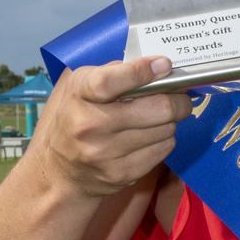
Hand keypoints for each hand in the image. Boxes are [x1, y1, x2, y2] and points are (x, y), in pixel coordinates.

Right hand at [32, 57, 191, 196]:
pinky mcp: (123, 174)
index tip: (164, 65)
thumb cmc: (75, 117)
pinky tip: (151, 135)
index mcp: (80, 96)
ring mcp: (107, 153)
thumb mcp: (81, 85)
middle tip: (180, 96)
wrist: (59, 171)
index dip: (142, 71)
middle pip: (157, 108)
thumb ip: (115, 72)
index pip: (109, 82)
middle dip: (177, 99)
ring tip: (159, 116)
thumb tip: (157, 66)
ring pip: (166, 129)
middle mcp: (91, 125)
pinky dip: (164, 139)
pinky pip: (164, 149)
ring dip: (170, 120)